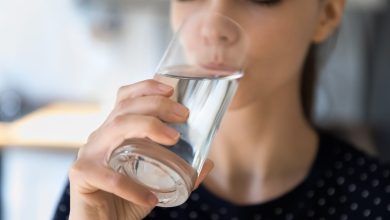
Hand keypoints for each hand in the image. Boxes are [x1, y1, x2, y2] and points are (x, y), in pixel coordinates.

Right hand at [68, 79, 212, 219]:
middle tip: (183, 115)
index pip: (125, 98)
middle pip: (126, 108)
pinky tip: (151, 197)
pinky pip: (110, 176)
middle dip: (157, 105)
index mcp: (115, 132)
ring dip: (148, 127)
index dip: (146, 87)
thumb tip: (207, 164)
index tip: (172, 89)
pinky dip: (132, 187)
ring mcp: (88, 154)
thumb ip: (179, 172)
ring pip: (117, 128)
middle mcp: (100, 137)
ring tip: (173, 140)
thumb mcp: (155, 181)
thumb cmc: (126, 199)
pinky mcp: (82, 175)